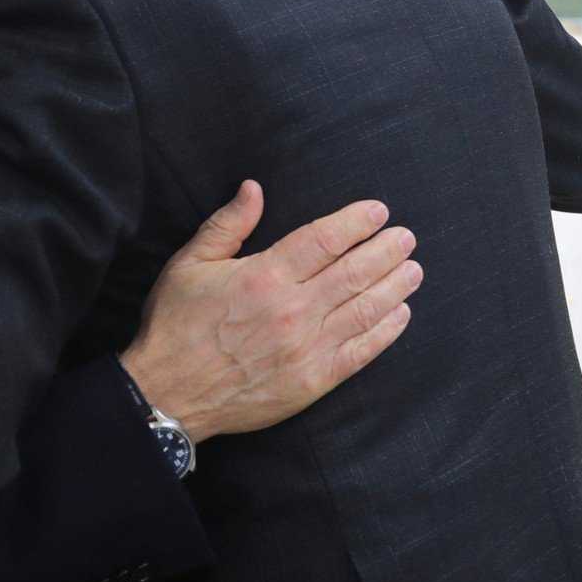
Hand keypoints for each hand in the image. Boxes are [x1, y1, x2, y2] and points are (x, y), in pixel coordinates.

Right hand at [119, 183, 416, 442]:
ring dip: (394, 286)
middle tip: (406, 237)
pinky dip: (385, 332)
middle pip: (353, 272)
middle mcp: (291, 310)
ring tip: (413, 269)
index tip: (378, 212)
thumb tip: (254, 188)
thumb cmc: (175, 325)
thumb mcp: (189, 264)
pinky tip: (401, 315)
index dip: (355, 222)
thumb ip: (227, 225)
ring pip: (364, 309)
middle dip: (385, 251)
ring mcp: (306, 348)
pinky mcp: (312, 381)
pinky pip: (360, 353)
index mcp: (263, 276)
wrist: (169, 393)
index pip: (323, 240)